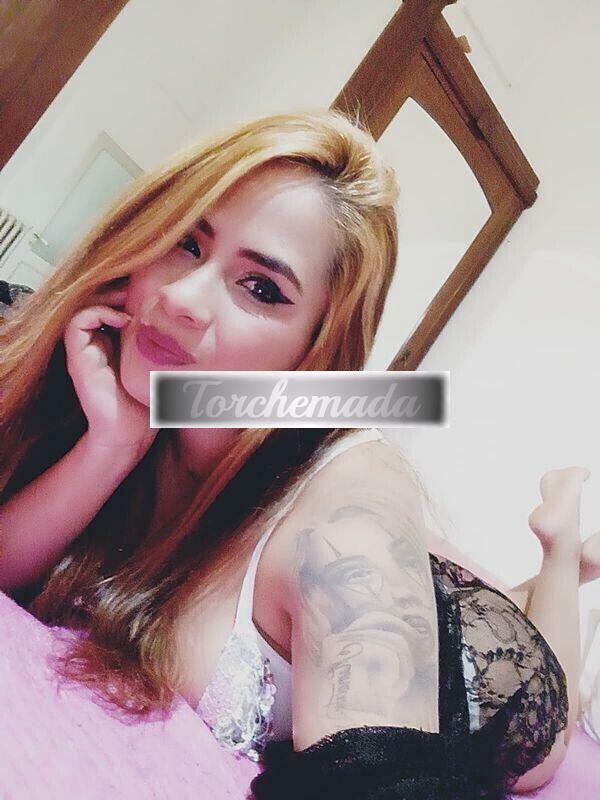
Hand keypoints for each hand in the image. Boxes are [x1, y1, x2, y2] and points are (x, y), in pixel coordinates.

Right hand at [63, 283, 157, 456]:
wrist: (129, 434)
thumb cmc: (149, 405)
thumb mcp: (163, 368)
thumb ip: (169, 350)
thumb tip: (198, 330)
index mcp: (114, 347)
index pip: (113, 308)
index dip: (127, 296)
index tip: (151, 294)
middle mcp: (97, 346)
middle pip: (99, 303)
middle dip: (117, 291)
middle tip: (139, 287)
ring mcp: (86, 352)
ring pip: (86, 308)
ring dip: (107, 300)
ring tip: (130, 302)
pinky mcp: (78, 359)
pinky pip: (78, 323)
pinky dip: (98, 314)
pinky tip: (122, 322)